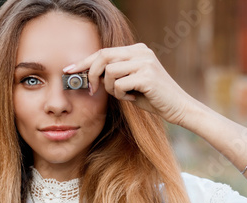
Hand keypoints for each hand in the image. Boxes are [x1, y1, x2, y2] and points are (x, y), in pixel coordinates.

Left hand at [63, 43, 199, 125]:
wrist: (178, 108)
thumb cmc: (152, 98)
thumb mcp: (130, 83)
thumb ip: (114, 76)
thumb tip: (89, 76)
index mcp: (137, 50)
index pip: (104, 51)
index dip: (84, 61)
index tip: (68, 70)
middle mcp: (141, 52)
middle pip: (103, 56)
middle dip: (91, 74)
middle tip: (91, 90)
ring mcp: (145, 62)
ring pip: (110, 72)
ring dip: (111, 89)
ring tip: (124, 95)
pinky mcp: (147, 76)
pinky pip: (119, 85)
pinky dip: (122, 95)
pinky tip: (133, 98)